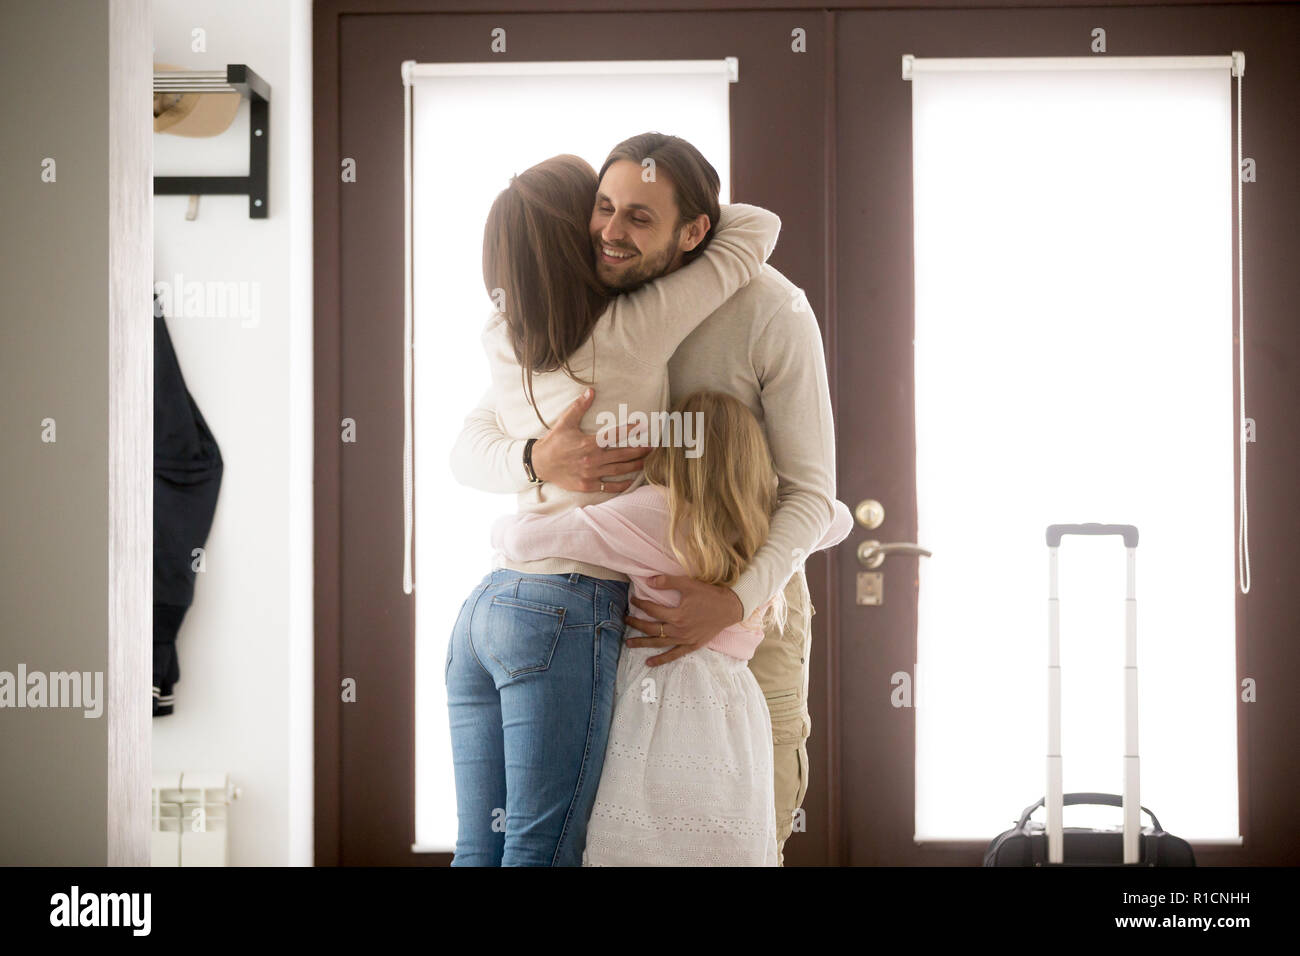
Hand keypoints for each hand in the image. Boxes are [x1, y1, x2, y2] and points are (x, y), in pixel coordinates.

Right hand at [531, 388, 649, 492]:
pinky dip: (621, 484)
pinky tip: (631, 481)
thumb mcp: (565, 422)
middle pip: (622, 455)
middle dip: (639, 451)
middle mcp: (592, 459)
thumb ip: (579, 407)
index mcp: (589, 443)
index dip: (630, 430)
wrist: (540, 464)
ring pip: (619, 470)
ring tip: (647, 461)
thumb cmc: (553, 442)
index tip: (642, 426)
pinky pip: (608, 486)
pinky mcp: (587, 485)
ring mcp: (591, 474)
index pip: (614, 435)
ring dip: (635, 466)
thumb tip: (591, 391)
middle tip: (653, 447)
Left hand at [624, 574, 744, 665]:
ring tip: (629, 644)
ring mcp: (685, 640)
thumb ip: (668, 582)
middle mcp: (679, 630)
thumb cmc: (709, 595)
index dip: (640, 604)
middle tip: (625, 620)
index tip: (632, 600)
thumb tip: (648, 581)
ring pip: (659, 643)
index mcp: (677, 614)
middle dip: (636, 624)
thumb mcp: (688, 584)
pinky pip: (674, 655)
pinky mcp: (692, 646)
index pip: (652, 610)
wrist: (729, 608)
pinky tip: (649, 663)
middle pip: (652, 628)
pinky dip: (661, 660)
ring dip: (643, 644)